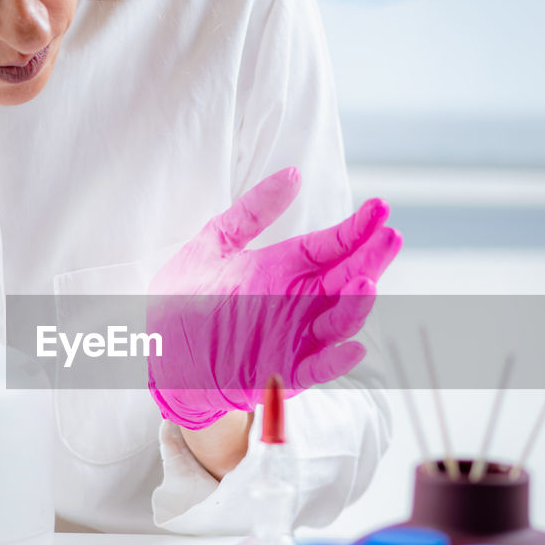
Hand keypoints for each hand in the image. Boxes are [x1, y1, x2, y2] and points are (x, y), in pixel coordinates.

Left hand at [147, 167, 401, 428]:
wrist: (154, 350)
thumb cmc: (184, 296)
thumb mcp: (215, 243)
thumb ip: (253, 211)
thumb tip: (293, 173)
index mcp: (286, 269)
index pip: (331, 246)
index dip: (357, 228)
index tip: (380, 207)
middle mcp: (298, 302)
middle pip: (346, 280)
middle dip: (371, 260)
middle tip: (390, 236)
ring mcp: (294, 337)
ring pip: (338, 323)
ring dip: (355, 306)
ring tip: (365, 283)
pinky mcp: (282, 371)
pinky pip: (315, 369)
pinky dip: (335, 361)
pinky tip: (353, 348)